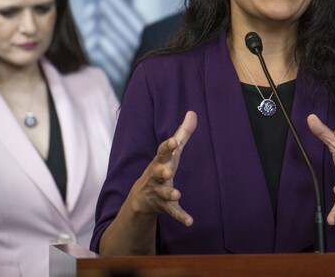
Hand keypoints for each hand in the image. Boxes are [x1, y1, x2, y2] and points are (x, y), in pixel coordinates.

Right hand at [129, 111, 196, 225]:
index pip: (163, 152)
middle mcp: (156, 176)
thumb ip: (183, 134)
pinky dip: (180, 216)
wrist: (142, 198)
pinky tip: (190, 221)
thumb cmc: (160, 168)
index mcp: (160, 161)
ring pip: (163, 193)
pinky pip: (172, 212)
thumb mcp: (171, 152)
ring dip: (169, 193)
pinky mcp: (164, 206)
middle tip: (167, 171)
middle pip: (158, 173)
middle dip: (161, 171)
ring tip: (177, 194)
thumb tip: (193, 113)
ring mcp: (158, 192)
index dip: (168, 146)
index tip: (174, 141)